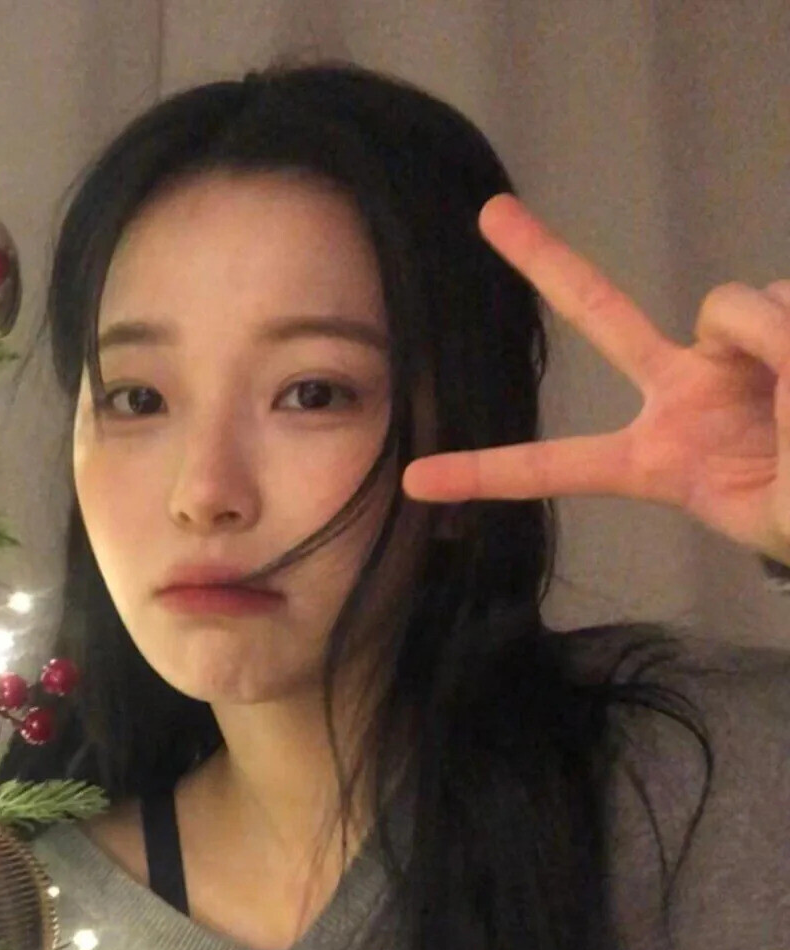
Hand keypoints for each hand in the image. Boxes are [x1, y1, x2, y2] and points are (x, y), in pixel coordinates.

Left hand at [401, 193, 789, 566]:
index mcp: (654, 460)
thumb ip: (762, 439)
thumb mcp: (776, 515)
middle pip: (599, 313)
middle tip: (489, 212)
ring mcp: (723, 351)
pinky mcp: (779, 316)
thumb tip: (757, 343)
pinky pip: (779, 303)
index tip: (416, 481)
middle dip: (544, 259)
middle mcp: (678, 392)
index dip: (488, 473)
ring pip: (727, 307)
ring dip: (774, 346)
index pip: (557, 467)